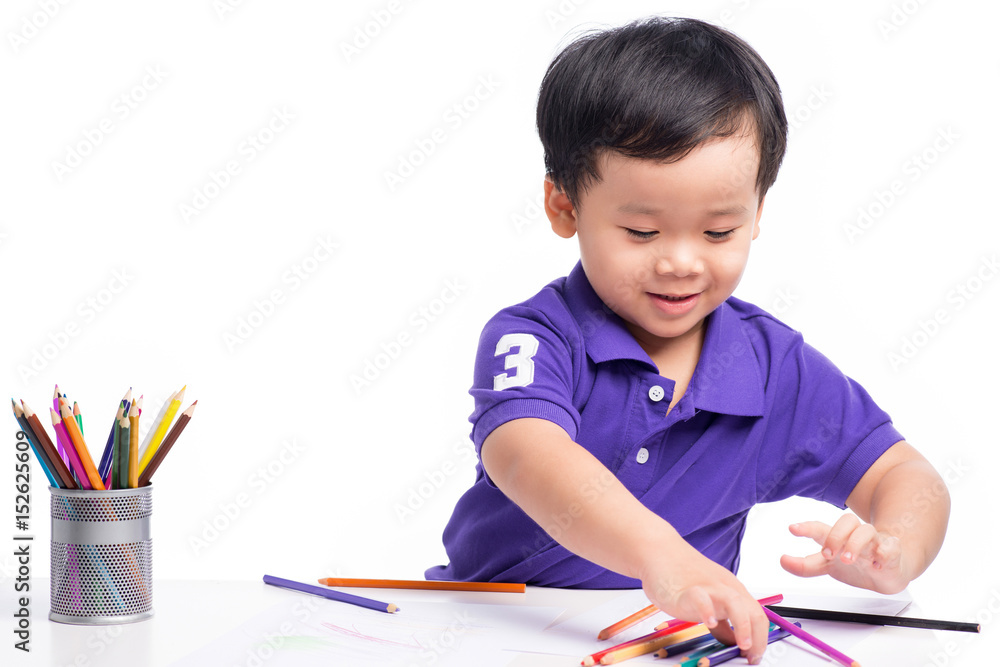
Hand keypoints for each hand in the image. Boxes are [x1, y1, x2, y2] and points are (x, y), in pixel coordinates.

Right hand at [640, 543, 769, 663]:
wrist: (660, 552)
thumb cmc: (682, 576)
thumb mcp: (710, 599)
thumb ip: (722, 620)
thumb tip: (732, 640)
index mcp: (732, 591)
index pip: (757, 616)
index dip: (761, 638)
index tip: (755, 656)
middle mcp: (724, 588)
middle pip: (753, 611)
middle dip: (758, 638)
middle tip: (752, 657)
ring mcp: (707, 588)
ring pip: (734, 603)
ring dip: (743, 626)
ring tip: (743, 644)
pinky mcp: (687, 590)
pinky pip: (701, 599)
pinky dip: (708, 611)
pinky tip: (709, 623)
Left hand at [779, 514, 910, 593]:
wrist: (889, 571)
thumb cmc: (856, 563)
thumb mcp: (828, 567)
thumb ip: (806, 566)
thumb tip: (783, 560)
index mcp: (837, 537)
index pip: (821, 528)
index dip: (806, 528)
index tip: (792, 529)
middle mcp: (855, 536)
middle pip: (846, 521)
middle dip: (835, 535)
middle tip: (827, 554)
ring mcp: (874, 542)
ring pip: (867, 530)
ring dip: (855, 543)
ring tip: (847, 559)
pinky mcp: (892, 552)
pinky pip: (891, 547)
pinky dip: (884, 553)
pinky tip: (877, 563)